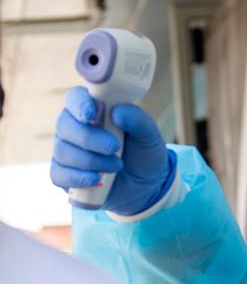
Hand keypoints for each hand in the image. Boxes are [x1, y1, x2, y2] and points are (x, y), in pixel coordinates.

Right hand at [51, 86, 174, 214]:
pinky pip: (59, 175)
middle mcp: (74, 127)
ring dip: (92, 161)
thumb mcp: (149, 135)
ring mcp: (67, 151)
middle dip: (90, 138)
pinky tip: (96, 180)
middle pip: (65, 125)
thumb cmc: (143, 153)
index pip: (75, 98)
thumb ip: (137, 120)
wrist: (145, 186)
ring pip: (63, 151)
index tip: (92, 115)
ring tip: (117, 166)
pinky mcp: (65, 175)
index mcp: (93, 110)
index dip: (80, 104)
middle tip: (114, 147)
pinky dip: (78, 178)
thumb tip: (116, 111)